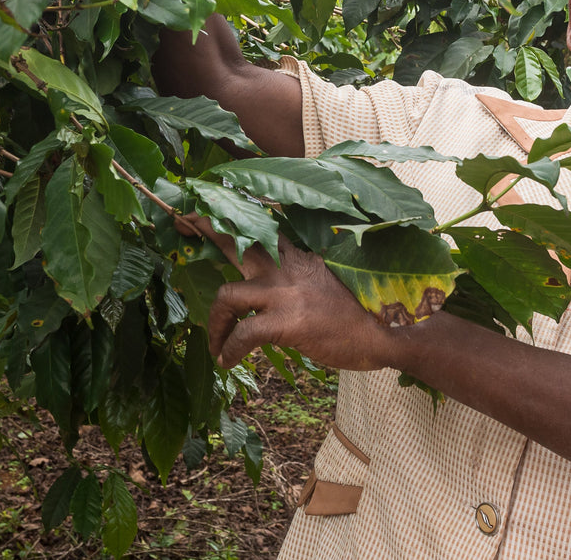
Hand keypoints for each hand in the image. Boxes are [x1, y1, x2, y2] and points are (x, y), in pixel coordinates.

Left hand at [179, 215, 397, 370]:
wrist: (390, 331)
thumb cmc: (362, 312)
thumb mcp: (330, 281)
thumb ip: (300, 278)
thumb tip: (277, 289)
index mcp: (299, 256)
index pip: (259, 227)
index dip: (229, 217)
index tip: (207, 208)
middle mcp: (287, 268)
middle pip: (236, 241)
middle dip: (204, 229)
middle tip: (181, 224)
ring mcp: (286, 294)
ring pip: (226, 296)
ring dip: (212, 322)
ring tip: (213, 342)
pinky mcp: (287, 323)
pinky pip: (243, 335)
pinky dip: (228, 349)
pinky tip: (226, 361)